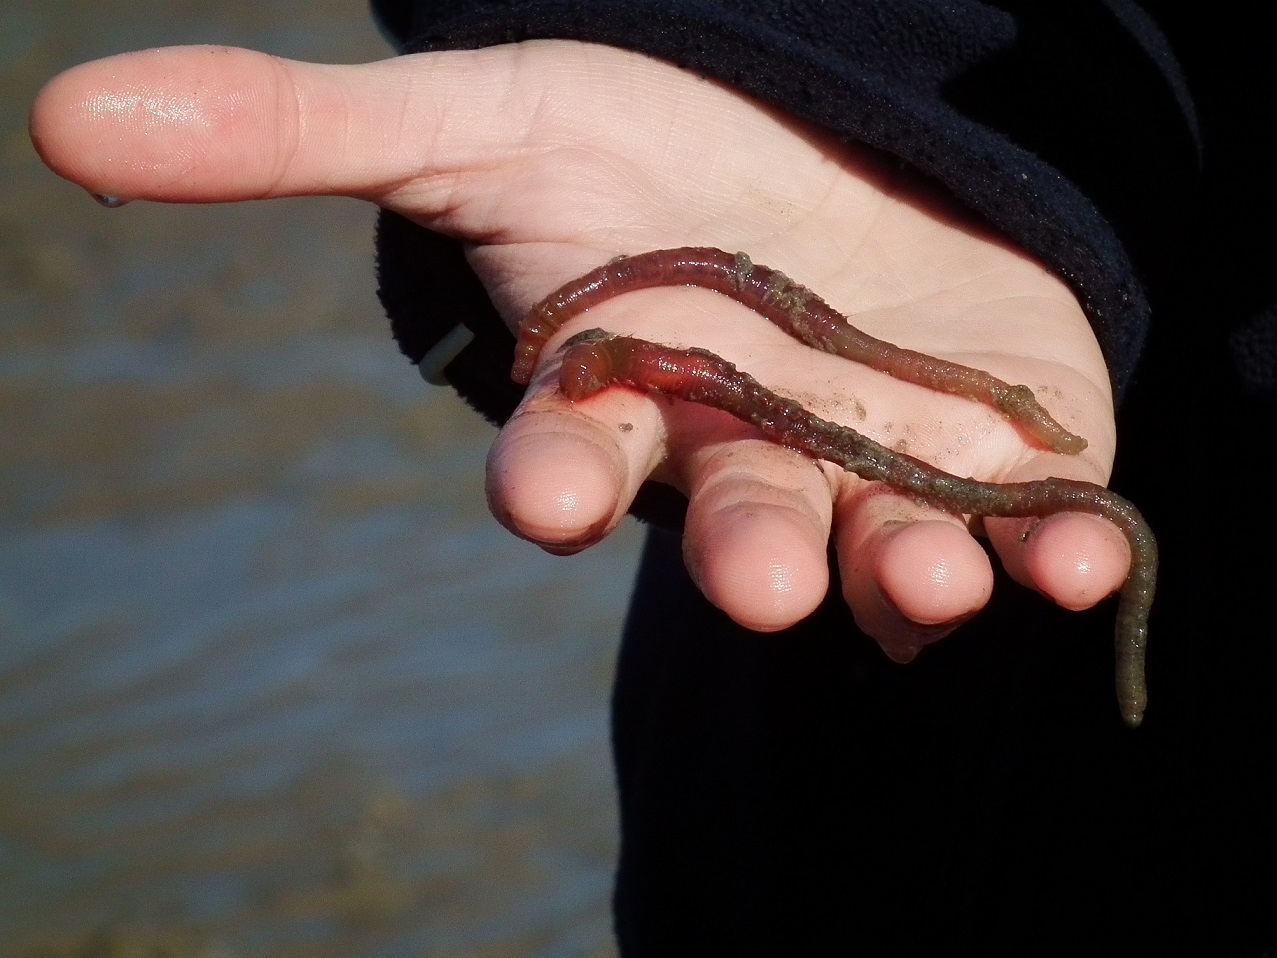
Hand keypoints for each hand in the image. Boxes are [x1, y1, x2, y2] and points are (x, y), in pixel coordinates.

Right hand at [30, 41, 1129, 661]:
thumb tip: (62, 118)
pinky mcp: (983, 464)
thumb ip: (307, 139)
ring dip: (901, 572)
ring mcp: (863, 472)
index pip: (568, 457)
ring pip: (874, 549)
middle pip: (728, 520)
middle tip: (748, 573)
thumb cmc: (646, 154)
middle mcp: (736, 459)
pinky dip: (1054, 550)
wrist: (815, 161)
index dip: (551, 476)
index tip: (546, 492)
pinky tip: (1083, 555)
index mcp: (618, 398)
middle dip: (736, 549)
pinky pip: (1019, 528)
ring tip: (933, 582)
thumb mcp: (489, 123)